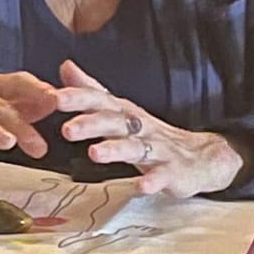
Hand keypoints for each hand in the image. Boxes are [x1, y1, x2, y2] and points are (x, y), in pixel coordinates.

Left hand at [49, 64, 243, 198]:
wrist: (199, 157)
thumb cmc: (152, 135)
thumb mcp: (120, 110)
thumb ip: (93, 91)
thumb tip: (65, 67)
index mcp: (125, 114)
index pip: (100, 101)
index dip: (78, 99)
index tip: (54, 98)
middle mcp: (140, 128)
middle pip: (114, 122)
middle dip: (91, 124)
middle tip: (67, 129)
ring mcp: (157, 150)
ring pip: (134, 148)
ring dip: (114, 150)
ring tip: (94, 154)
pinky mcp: (171, 172)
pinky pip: (160, 177)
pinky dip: (151, 181)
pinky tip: (140, 186)